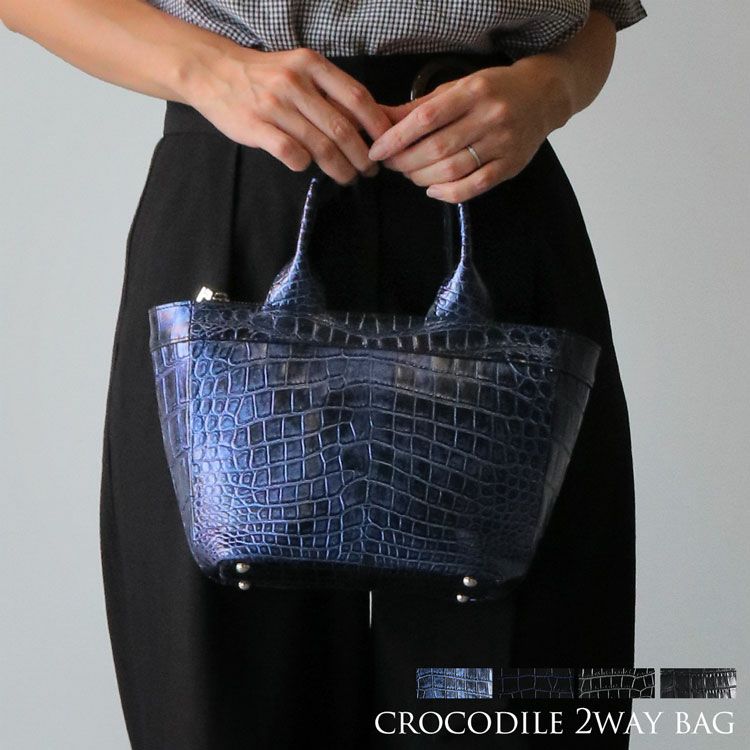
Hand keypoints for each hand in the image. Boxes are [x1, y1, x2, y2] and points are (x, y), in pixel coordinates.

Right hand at [186, 47, 391, 184]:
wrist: (214, 71)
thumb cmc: (265, 76)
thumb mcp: (299, 68)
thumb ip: (328, 90)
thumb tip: (367, 122)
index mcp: (312, 65)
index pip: (357, 98)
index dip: (376, 126)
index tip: (386, 145)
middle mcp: (296, 82)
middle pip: (342, 128)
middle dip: (362, 156)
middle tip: (369, 170)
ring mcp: (275, 105)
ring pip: (320, 146)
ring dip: (340, 168)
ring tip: (348, 177)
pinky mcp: (256, 126)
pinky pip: (291, 153)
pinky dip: (304, 165)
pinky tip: (308, 167)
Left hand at [367, 59, 573, 201]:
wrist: (542, 96)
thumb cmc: (491, 91)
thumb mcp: (455, 89)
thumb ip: (418, 107)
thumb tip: (379, 119)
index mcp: (472, 92)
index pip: (426, 119)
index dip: (397, 138)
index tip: (378, 151)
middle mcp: (489, 117)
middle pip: (437, 148)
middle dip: (406, 161)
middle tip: (392, 165)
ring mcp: (502, 143)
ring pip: (453, 170)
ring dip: (422, 178)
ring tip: (410, 175)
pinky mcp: (510, 166)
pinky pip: (474, 186)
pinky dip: (448, 193)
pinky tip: (433, 190)